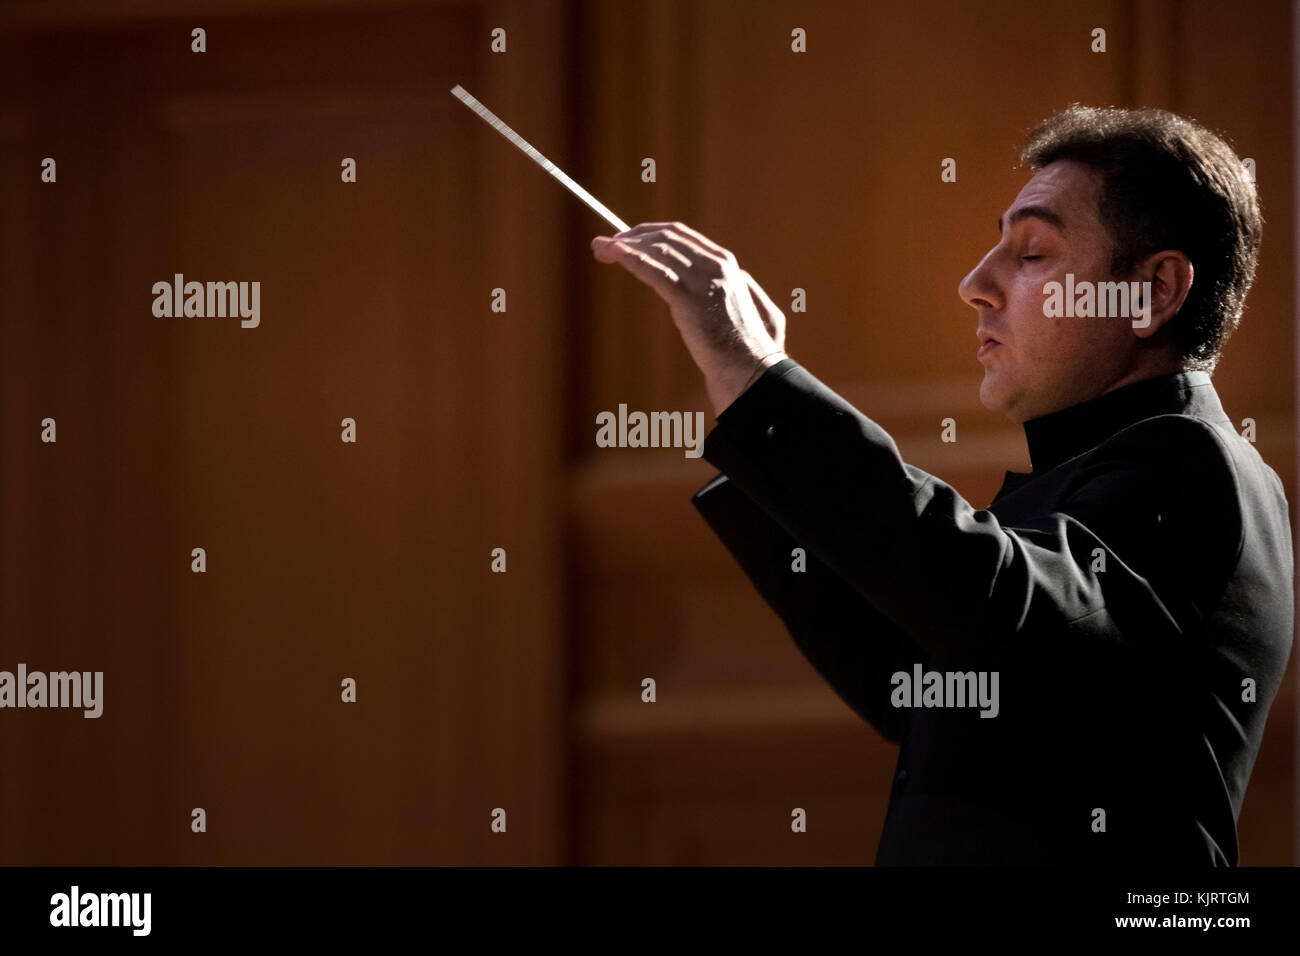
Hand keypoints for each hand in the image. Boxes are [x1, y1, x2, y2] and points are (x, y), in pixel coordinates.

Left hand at [591, 221, 786, 414]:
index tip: (629, 240)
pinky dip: (630, 259)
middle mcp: (715, 265)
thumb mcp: (758, 309)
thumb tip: (740, 277)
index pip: (681, 236)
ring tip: (600, 248)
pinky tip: (613, 254)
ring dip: (624, 246)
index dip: (650, 234)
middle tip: (606, 244)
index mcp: (726, 265)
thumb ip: (745, 289)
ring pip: (656, 250)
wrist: (752, 372)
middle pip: (665, 238)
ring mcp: (703, 281)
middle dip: (632, 236)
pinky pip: (654, 271)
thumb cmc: (755, 350)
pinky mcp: (689, 301)